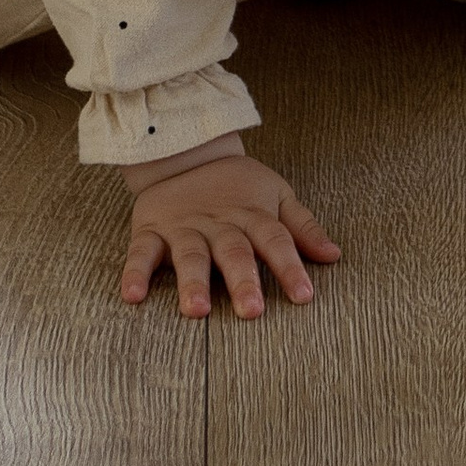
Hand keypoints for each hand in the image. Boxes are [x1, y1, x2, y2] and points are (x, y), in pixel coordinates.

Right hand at [120, 133, 340, 319]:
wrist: (185, 154)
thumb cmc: (236, 186)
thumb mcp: (275, 196)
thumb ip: (301, 227)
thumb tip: (333, 255)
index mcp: (251, 215)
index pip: (275, 240)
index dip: (290, 267)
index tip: (304, 296)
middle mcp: (219, 223)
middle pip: (233, 252)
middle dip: (242, 281)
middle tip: (252, 311)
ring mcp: (184, 227)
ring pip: (190, 255)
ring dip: (192, 282)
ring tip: (196, 310)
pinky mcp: (151, 230)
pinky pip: (141, 252)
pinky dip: (135, 273)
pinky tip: (132, 296)